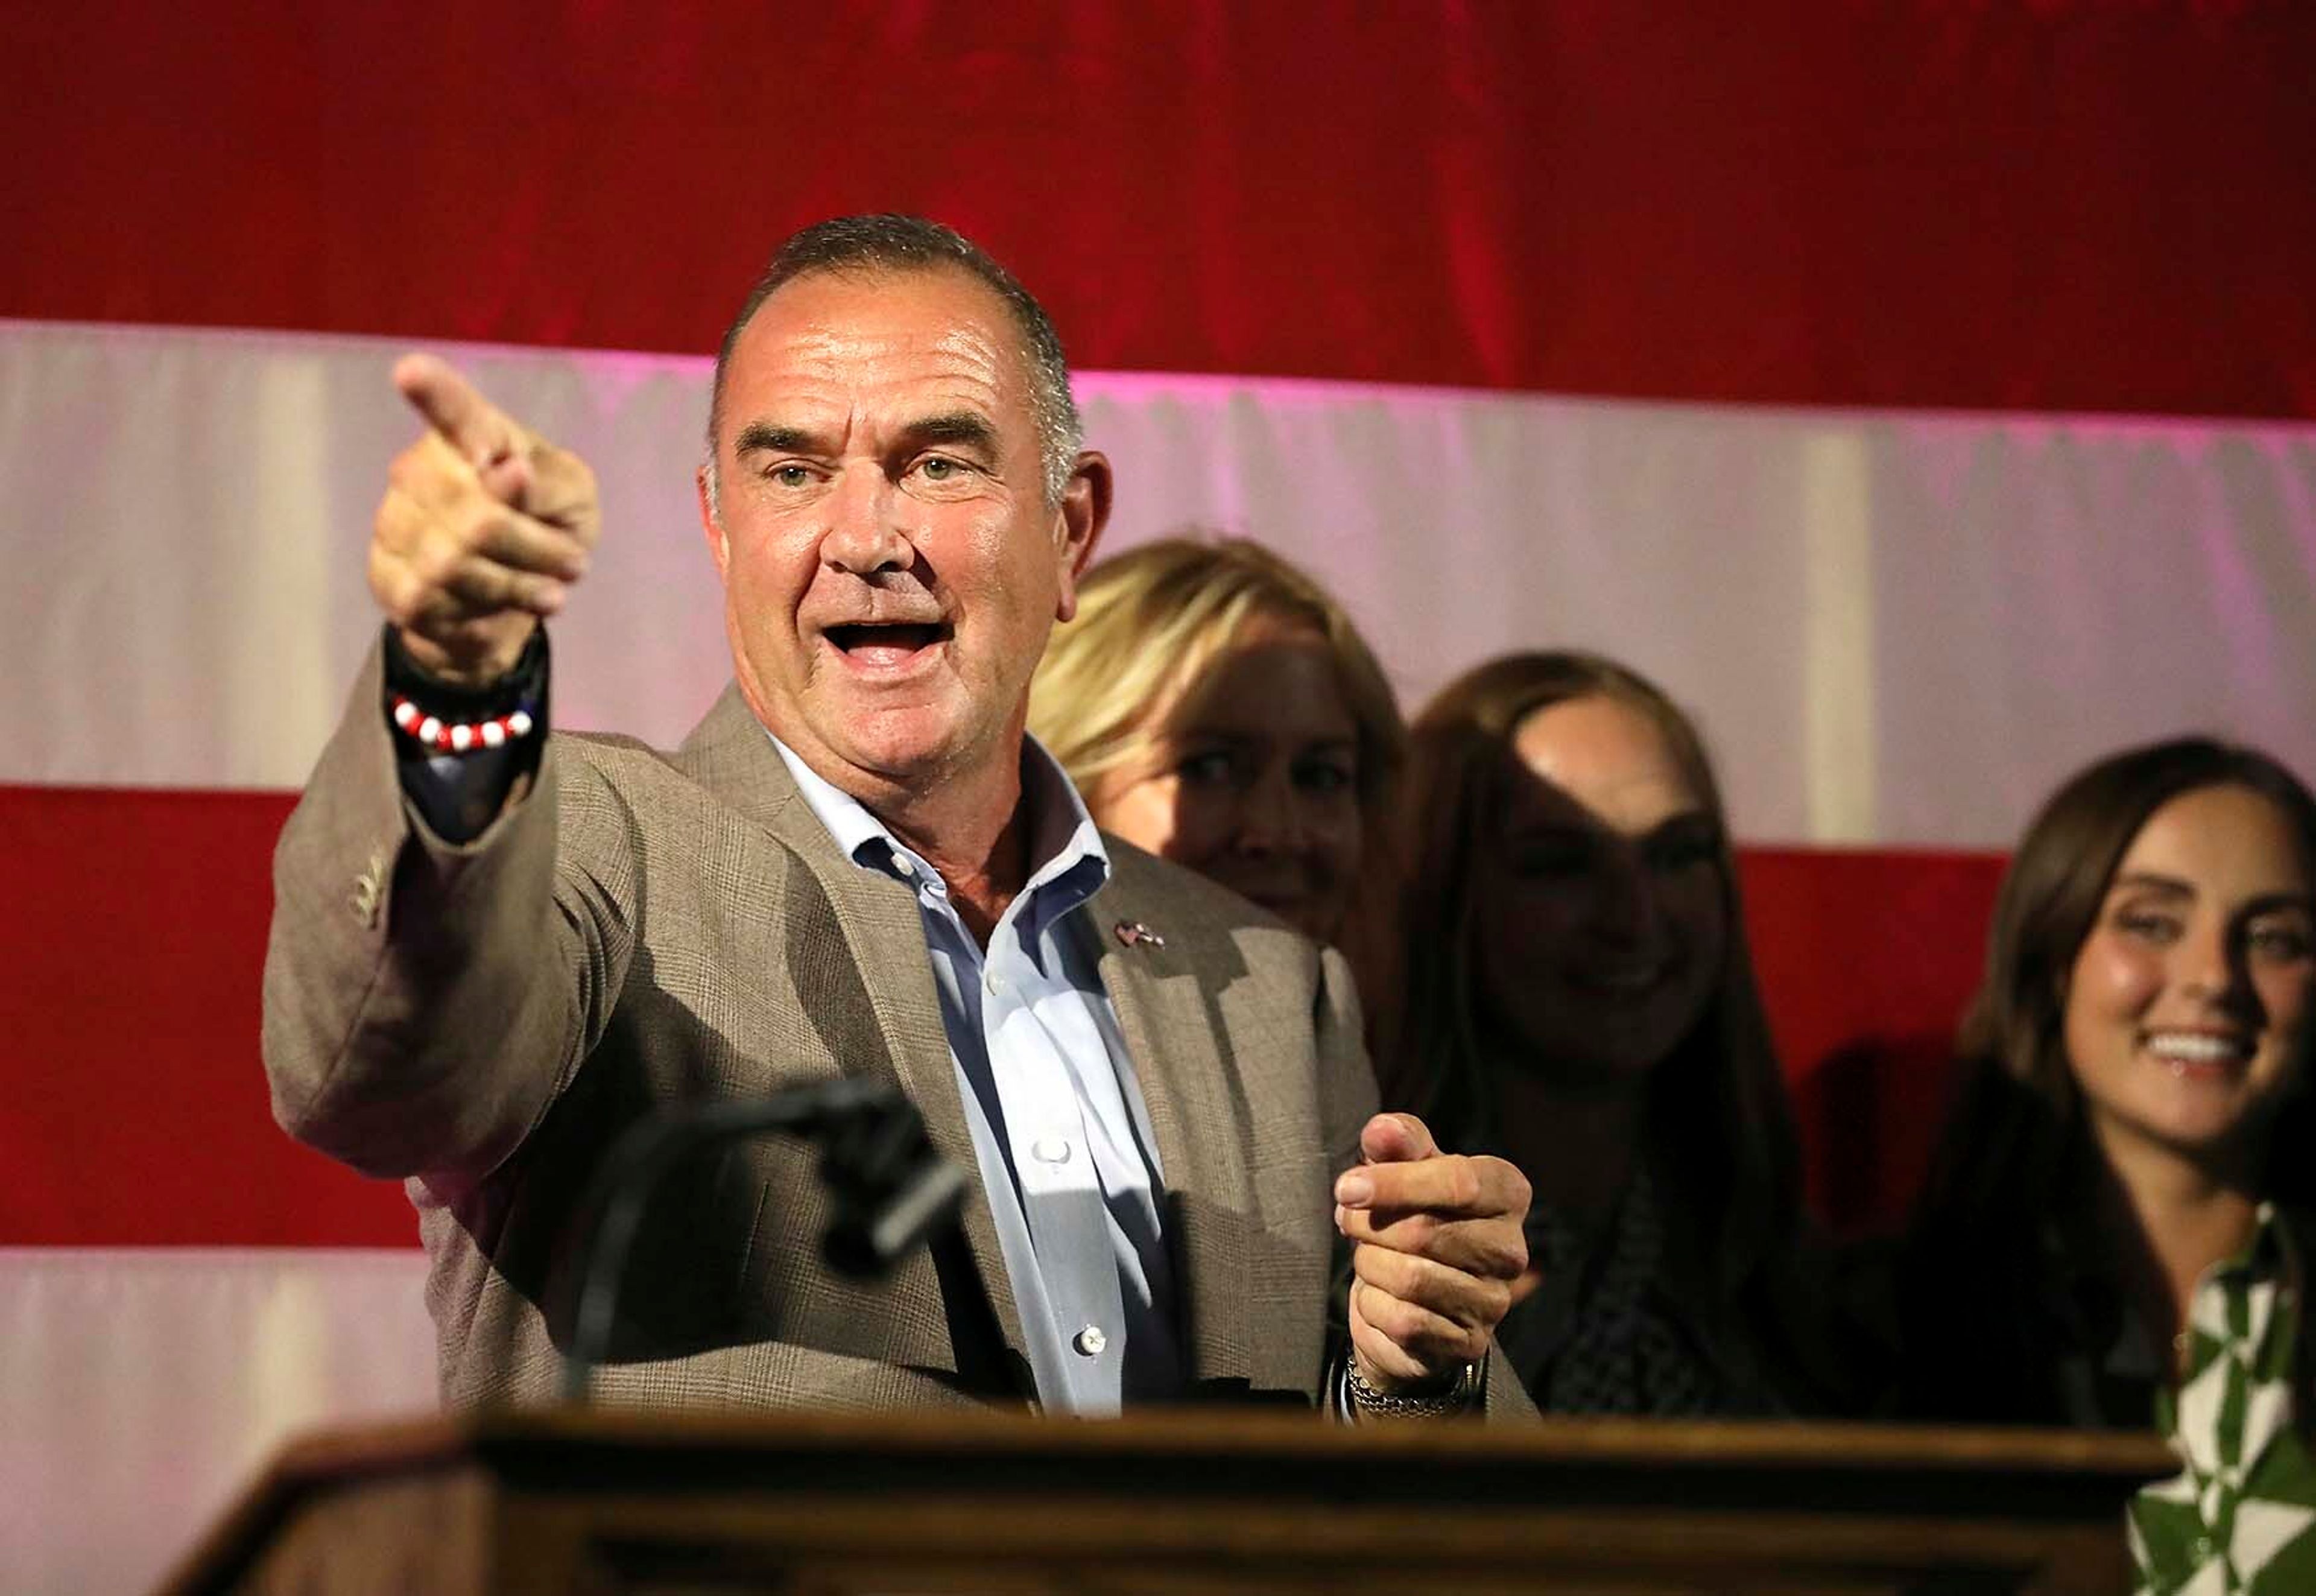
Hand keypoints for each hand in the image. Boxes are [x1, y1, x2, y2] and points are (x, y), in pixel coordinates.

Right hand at [370, 354, 600, 685]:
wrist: (511, 595)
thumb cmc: (546, 522)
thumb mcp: (572, 498)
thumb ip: (548, 482)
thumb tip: (507, 471)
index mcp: (473, 434)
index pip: (451, 409)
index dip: (432, 390)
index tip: (411, 373)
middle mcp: (419, 469)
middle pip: (478, 516)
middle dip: (537, 549)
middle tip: (573, 562)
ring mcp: (395, 523)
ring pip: (456, 563)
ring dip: (519, 584)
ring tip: (549, 588)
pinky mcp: (388, 577)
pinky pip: (437, 602)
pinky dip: (486, 611)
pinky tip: (508, 605)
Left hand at [1334, 1112, 1530, 1393]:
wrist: (1407, 1293)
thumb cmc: (1410, 1213)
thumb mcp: (1403, 1168)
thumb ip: (1397, 1142)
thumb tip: (1382, 1130)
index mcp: (1507, 1192)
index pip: (1459, 1182)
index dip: (1395, 1182)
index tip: (1347, 1187)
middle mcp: (1511, 1249)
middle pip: (1426, 1231)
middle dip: (1371, 1226)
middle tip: (1349, 1221)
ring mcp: (1494, 1301)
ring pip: (1412, 1278)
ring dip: (1370, 1265)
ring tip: (1368, 1257)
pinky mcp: (1468, 1344)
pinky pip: (1405, 1322)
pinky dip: (1374, 1306)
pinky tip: (1377, 1295)